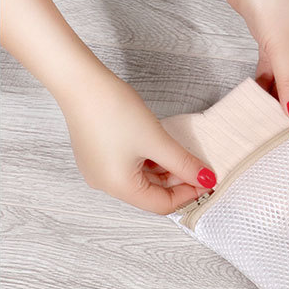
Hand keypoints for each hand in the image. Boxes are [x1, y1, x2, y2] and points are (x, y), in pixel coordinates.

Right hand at [60, 72, 216, 213]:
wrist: (82, 83)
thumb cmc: (114, 112)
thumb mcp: (157, 141)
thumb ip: (183, 163)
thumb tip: (205, 179)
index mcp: (119, 187)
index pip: (161, 205)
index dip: (188, 195)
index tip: (207, 181)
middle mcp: (106, 184)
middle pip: (151, 193)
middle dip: (178, 182)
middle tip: (199, 166)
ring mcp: (99, 169)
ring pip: (141, 179)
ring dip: (165, 170)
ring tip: (183, 155)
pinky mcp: (98, 154)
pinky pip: (130, 166)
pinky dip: (149, 161)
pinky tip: (162, 148)